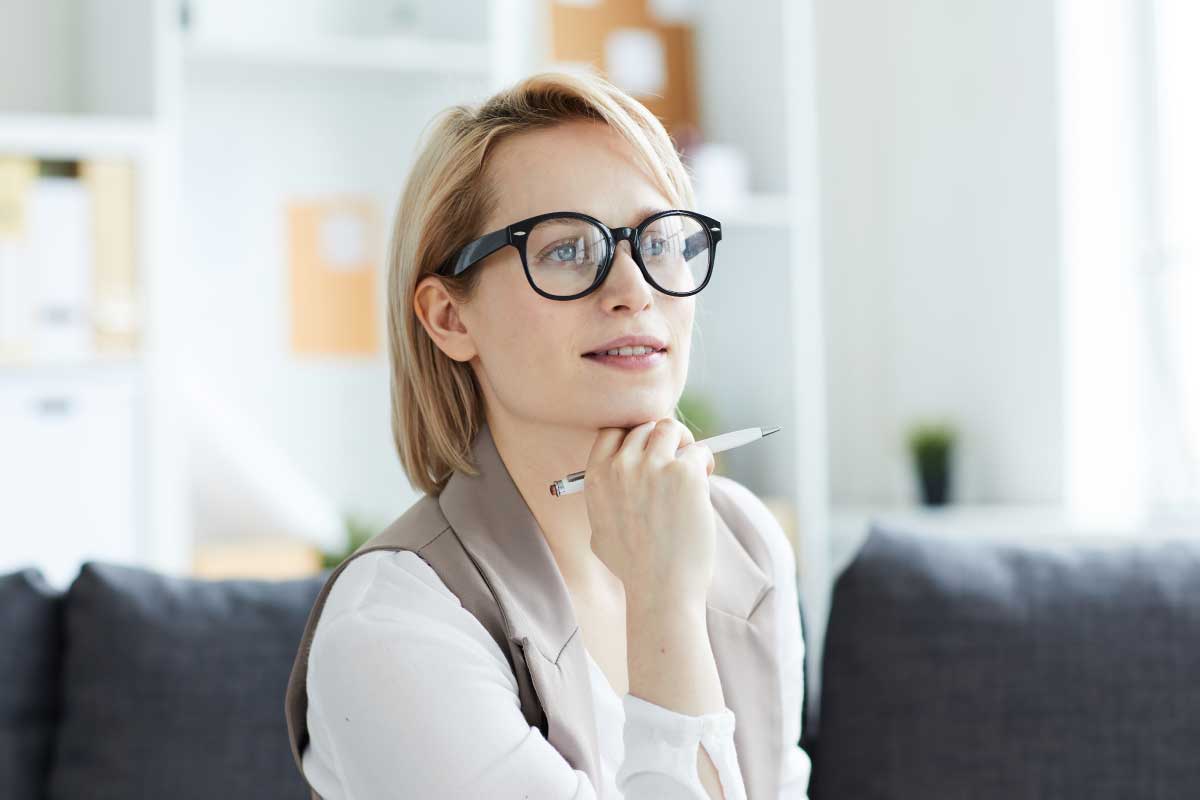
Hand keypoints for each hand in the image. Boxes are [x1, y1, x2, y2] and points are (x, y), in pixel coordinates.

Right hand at [584, 418, 716, 607]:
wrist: (660, 588)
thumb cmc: (634, 567)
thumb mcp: (599, 531)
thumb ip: (604, 500)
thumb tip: (617, 481)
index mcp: (596, 477)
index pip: (612, 432)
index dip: (633, 437)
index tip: (649, 449)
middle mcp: (621, 466)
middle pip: (644, 427)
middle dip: (663, 439)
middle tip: (678, 458)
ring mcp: (653, 467)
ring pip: (671, 428)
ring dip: (685, 442)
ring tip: (695, 466)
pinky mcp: (684, 473)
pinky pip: (700, 451)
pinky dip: (705, 462)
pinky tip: (706, 480)